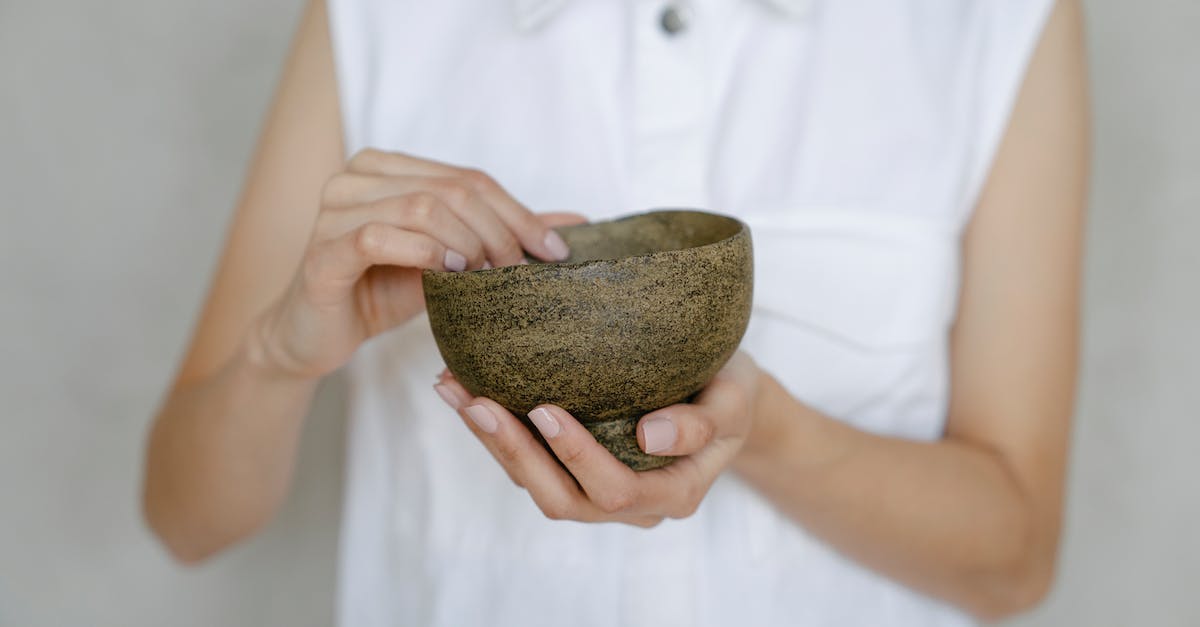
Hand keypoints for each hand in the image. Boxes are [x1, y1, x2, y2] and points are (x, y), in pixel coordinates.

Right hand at [253, 149, 582, 378]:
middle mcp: (356, 176)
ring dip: (469, 243)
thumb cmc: (383, 291)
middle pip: (451, 189)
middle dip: (500, 231)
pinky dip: (425, 252)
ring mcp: (333, 209)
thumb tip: (578, 222)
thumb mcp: (451, 260)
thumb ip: (503, 235)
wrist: (317, 335)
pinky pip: (379, 236)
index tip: (554, 252)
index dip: (518, 212)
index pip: (469, 178)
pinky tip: (450, 273)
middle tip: (524, 272)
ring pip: (421, 207)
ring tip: (490, 277)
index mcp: (386, 167)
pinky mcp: (322, 250)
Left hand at [434, 352, 763, 526]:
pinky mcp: (576, 468)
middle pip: (562, 498)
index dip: (576, 455)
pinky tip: (464, 390)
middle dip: (513, 452)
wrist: (725, 390)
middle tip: (475, 401)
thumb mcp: (736, 399)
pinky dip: (494, 430)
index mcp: (673, 493)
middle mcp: (632, 504)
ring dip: (491, 442)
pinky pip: (530, 462)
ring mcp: (599, 490)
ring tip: (454, 391)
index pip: (615, 489)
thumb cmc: (732, 389)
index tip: (544, 408)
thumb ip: (703, 423)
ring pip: (536, 484)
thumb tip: (651, 435)